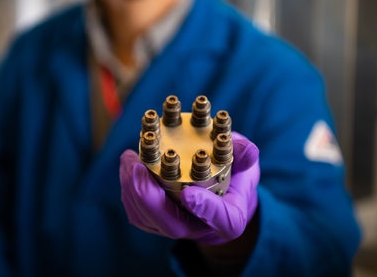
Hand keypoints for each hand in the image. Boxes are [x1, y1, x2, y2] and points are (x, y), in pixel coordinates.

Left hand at [119, 131, 259, 244]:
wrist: (221, 196)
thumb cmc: (234, 178)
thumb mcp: (246, 165)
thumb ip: (244, 157)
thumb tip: (248, 149)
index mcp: (230, 218)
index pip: (221, 220)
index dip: (206, 209)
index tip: (190, 193)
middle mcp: (201, 228)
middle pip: (173, 224)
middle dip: (151, 198)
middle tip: (138, 168)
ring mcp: (177, 226)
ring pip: (149, 219)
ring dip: (134, 191)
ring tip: (130, 160)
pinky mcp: (158, 221)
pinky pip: (138, 213)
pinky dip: (129, 190)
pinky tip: (128, 166)